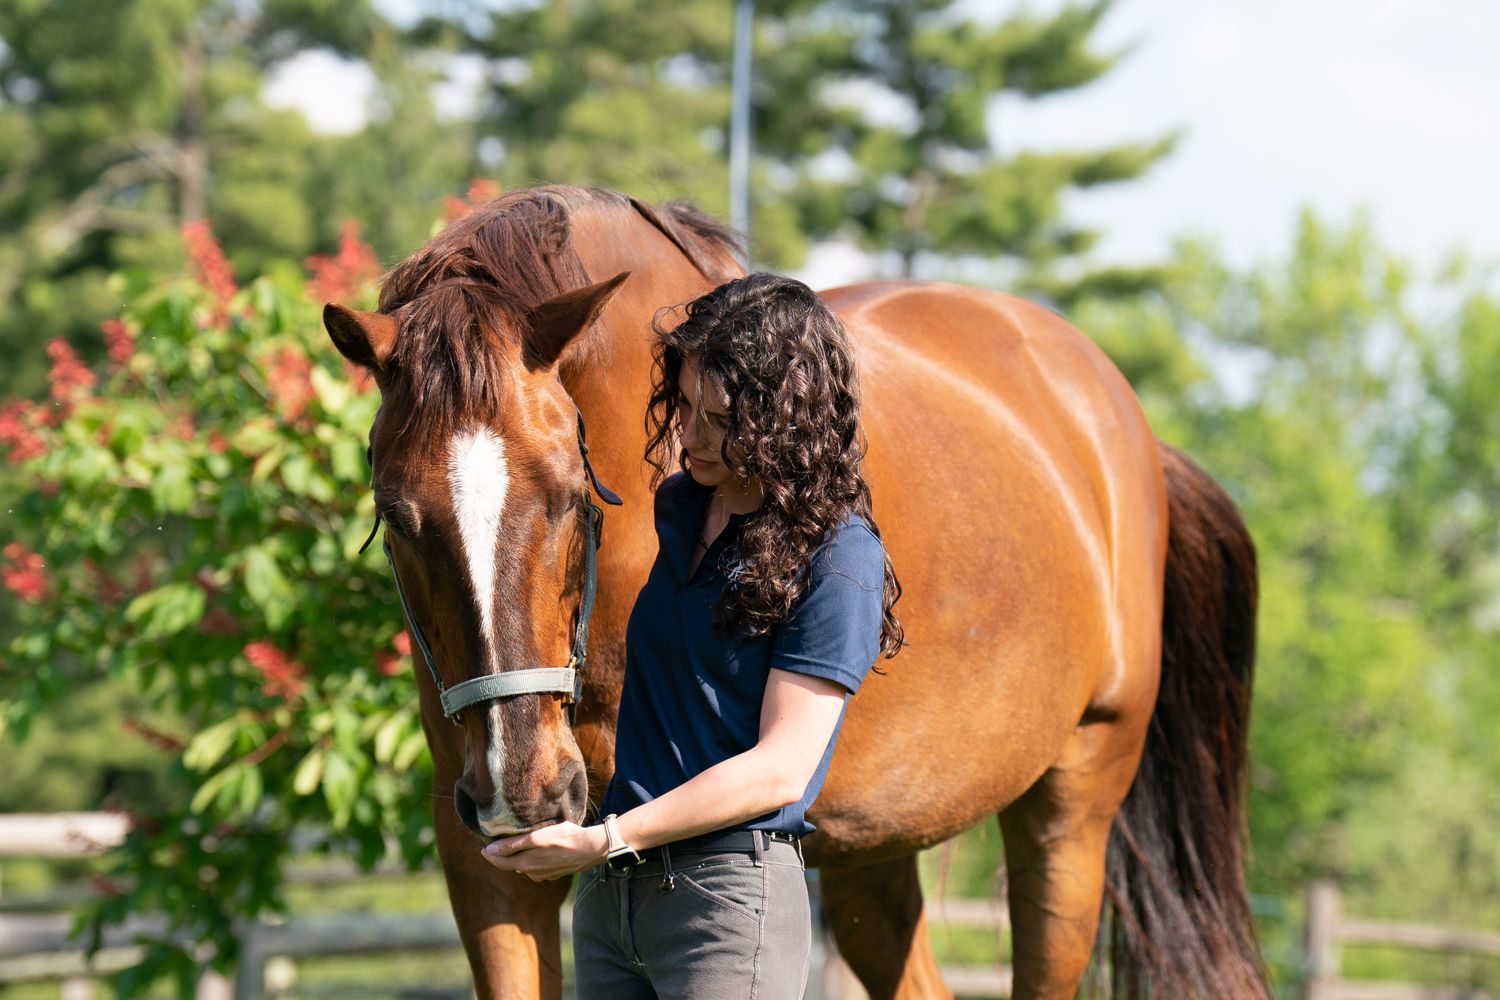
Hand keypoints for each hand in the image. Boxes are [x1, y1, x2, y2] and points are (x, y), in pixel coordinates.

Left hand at [480, 822, 607, 881]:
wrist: (590, 848)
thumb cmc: (563, 838)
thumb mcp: (535, 838)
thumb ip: (511, 845)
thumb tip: (489, 850)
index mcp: (524, 864)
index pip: (500, 862)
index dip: (490, 855)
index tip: (483, 847)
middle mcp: (532, 873)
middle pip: (510, 865)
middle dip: (501, 857)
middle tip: (495, 846)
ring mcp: (544, 875)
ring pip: (524, 867)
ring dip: (517, 859)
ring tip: (515, 847)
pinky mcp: (554, 874)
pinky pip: (537, 869)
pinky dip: (531, 861)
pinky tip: (536, 853)